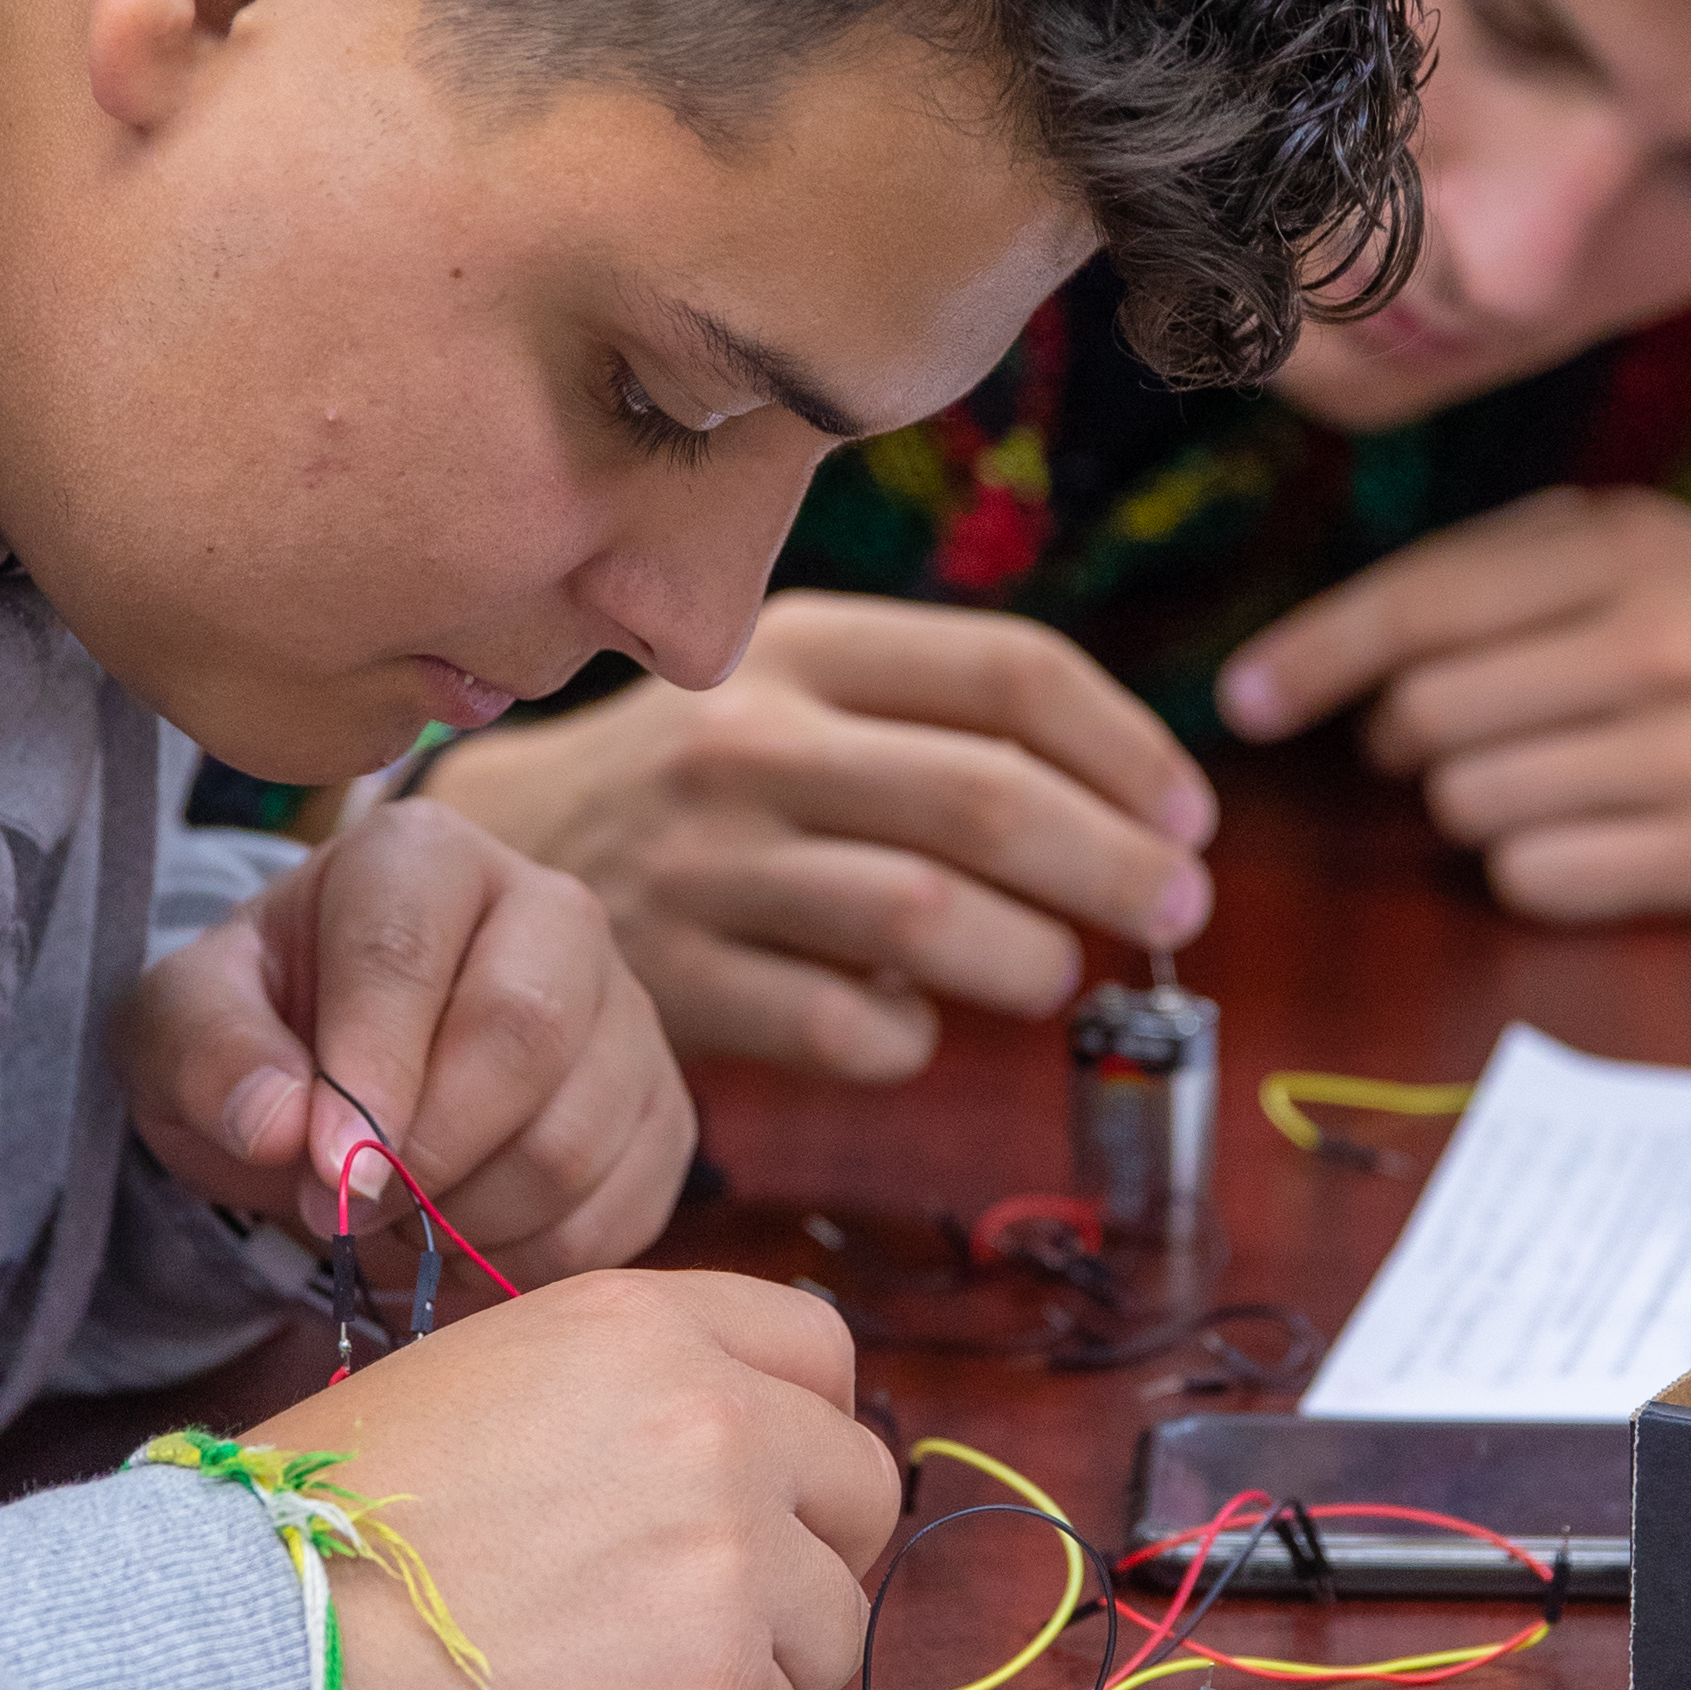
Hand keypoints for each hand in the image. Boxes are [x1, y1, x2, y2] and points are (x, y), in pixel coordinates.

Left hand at [113, 798, 693, 1277]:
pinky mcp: (663, 1109)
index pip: (408, 957)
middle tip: (350, 1214)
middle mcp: (548, 909)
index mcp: (422, 858)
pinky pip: (618, 1214)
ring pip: (574, 1140)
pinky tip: (459, 1245)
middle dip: (427, 1157)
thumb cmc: (260, 1034)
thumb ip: (210, 1056)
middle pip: (523, 1035)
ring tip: (393, 1225)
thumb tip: (282, 1125)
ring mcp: (623, 1010)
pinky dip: (527, 1263)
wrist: (332, 1080)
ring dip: (466, 1223)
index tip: (325, 1178)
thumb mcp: (183, 1027)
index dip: (366, 1082)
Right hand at [293, 1268, 894, 1689]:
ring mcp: (730, 1570)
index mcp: (646, 1330)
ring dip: (751, 1665)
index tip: (780, 1483)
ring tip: (614, 1684)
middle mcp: (713, 1427)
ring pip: (831, 1629)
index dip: (807, 1426)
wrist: (253, 1651)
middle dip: (805, 1552)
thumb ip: (621, 1395)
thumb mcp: (481, 1376)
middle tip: (707, 1606)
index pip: (820, 1351)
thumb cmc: (327, 1527)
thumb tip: (715, 1450)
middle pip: (859, 1491)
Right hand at [428, 592, 1215, 1081]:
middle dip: (1116, 865)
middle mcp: (753, 745)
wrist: (497, 851)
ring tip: (1052, 973)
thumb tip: (1146, 803)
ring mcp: (708, 865)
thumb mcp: (798, 687)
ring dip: (1028, 959)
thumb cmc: (708, 778)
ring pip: (926, 919)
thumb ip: (942, 716)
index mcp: (806, 648)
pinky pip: (844, 1029)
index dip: (1131, 750)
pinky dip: (908, 1041)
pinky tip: (913, 1027)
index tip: (1193, 815)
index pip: (1011, 674)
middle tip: (1179, 911)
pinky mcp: (676, 982)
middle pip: (989, 800)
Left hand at [1215, 488, 1690, 921]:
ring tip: (1527, 766)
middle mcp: (1662, 649)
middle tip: (1440, 727)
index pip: (1421, 609)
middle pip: (1424, 719)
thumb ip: (1464, 578)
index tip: (1243, 700)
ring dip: (1462, 798)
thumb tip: (1285, 672)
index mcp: (1625, 549)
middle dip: (1399, 732)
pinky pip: (1531, 882)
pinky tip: (1571, 822)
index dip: (1311, 658)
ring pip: (1467, 808)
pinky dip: (1521, 861)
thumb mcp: (1609, 542)